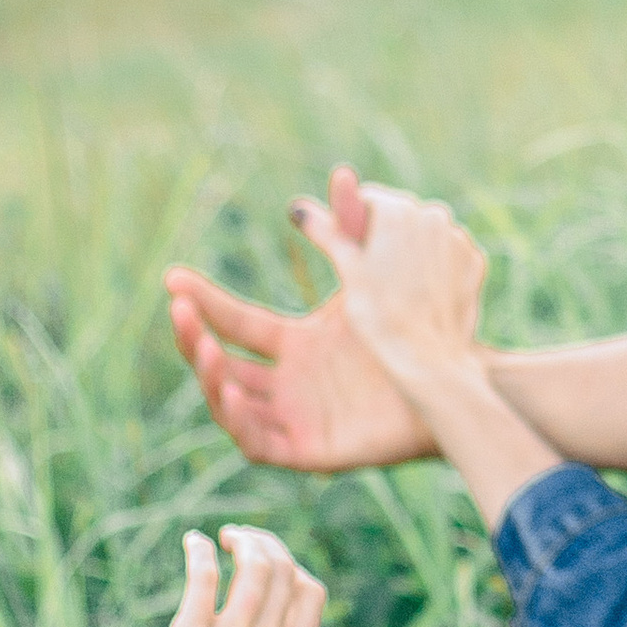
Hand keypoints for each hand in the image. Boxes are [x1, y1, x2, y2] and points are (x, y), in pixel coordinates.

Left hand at [126, 525, 326, 626]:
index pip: (310, 591)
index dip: (292, 569)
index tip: (270, 568)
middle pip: (283, 567)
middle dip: (265, 544)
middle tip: (241, 542)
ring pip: (253, 563)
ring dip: (241, 540)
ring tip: (222, 539)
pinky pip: (203, 576)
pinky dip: (200, 550)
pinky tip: (193, 543)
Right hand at [168, 171, 435, 471]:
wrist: (452, 384)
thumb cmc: (416, 334)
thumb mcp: (377, 277)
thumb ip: (357, 229)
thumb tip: (342, 174)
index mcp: (296, 344)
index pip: (237, 323)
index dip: (205, 302)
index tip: (174, 277)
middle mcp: (288, 383)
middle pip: (222, 365)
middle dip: (195, 339)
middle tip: (179, 309)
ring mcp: (296, 418)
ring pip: (232, 406)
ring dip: (211, 379)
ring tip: (205, 350)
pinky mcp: (310, 452)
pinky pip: (260, 442)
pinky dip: (241, 421)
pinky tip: (232, 393)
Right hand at [287, 168, 491, 414]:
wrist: (426, 357)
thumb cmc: (379, 315)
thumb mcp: (348, 270)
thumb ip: (326, 232)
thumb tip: (299, 208)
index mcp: (397, 210)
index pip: (369, 200)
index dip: (356, 224)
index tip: (352, 250)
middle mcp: (433, 214)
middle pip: (400, 215)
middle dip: (385, 235)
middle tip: (373, 274)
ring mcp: (457, 238)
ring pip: (426, 234)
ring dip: (412, 249)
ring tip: (398, 288)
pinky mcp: (474, 260)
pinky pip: (448, 254)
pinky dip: (436, 266)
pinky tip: (423, 292)